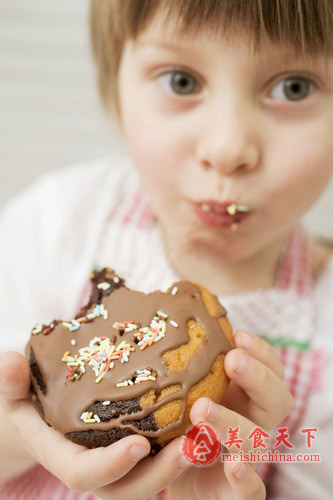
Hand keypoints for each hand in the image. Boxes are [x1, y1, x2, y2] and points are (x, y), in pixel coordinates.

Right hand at [0, 352, 191, 498]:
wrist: (36, 413)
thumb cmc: (24, 402)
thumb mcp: (12, 393)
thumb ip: (9, 383)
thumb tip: (7, 363)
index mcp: (63, 456)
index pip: (85, 474)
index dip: (111, 466)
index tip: (138, 444)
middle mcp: (94, 466)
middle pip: (129, 487)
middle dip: (161, 471)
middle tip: (192, 445)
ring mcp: (115, 461)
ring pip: (151, 476)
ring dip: (182, 461)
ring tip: (210, 436)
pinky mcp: (133, 447)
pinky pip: (159, 455)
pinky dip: (184, 446)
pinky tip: (208, 422)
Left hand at [167, 331, 292, 499]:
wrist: (173, 470)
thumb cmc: (180, 416)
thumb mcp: (183, 384)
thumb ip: (184, 359)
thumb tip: (170, 313)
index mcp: (245, 394)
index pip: (269, 369)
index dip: (261, 352)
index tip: (239, 334)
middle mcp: (251, 422)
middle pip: (275, 400)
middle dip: (257, 377)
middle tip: (231, 360)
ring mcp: (246, 456)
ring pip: (256, 439)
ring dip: (232, 422)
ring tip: (201, 409)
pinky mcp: (235, 491)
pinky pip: (252, 491)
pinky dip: (246, 478)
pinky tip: (233, 466)